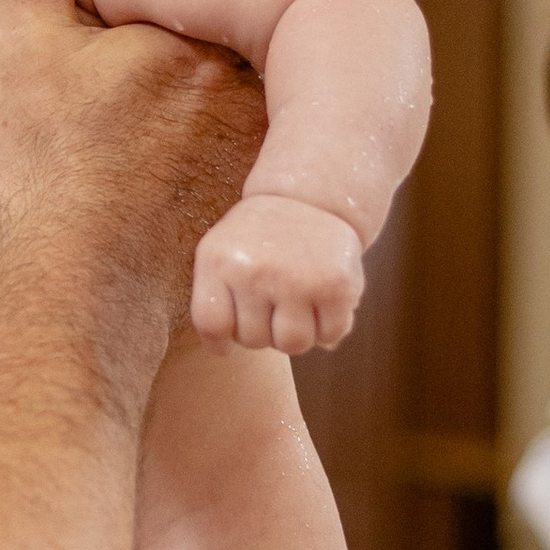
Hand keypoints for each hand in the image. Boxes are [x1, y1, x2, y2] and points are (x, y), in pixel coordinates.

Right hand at [0, 0, 267, 329]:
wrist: (74, 296)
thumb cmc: (48, 171)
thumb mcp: (25, 50)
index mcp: (200, 44)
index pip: (181, 6)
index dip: (135, 21)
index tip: (103, 57)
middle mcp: (245, 99)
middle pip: (209, 65)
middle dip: (172, 74)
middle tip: (111, 109)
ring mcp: (252, 166)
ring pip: (221, 128)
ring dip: (192, 132)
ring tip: (126, 157)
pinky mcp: (243, 223)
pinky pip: (223, 186)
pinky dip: (196, 187)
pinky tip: (148, 205)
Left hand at [189, 193, 364, 352]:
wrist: (310, 198)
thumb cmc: (259, 236)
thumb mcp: (221, 252)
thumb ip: (214, 299)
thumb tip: (224, 352)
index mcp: (219, 261)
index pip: (212, 325)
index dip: (220, 342)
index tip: (228, 343)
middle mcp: (256, 271)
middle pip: (253, 340)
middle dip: (262, 331)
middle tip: (271, 306)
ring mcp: (298, 280)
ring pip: (292, 345)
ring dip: (294, 335)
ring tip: (295, 309)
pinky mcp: (337, 286)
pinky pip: (329, 335)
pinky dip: (327, 329)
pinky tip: (321, 306)